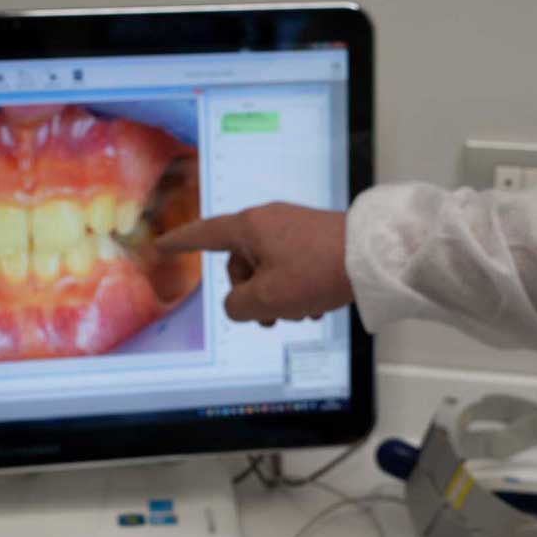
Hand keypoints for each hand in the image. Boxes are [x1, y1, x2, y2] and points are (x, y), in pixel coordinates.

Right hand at [155, 202, 351, 324]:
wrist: (374, 258)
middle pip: (240, 263)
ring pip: (268, 269)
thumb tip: (240, 304)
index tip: (161, 245)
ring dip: (277, 296)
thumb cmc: (319, 271)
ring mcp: (293, 227)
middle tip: (269, 316)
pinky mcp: (315, 238)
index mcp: (249, 227)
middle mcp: (269, 221)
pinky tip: (313, 306)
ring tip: (299, 312)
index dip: (179, 243)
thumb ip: (237, 305)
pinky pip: (291, 266)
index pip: (203, 234)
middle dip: (251, 294)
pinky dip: (296, 288)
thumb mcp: (267, 298)